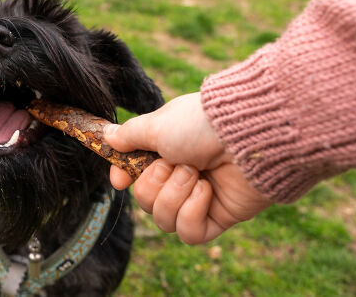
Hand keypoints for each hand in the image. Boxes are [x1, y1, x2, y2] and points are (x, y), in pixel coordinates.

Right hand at [104, 93, 271, 243]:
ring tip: (196, 174)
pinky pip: (190, 233)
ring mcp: (201, 198)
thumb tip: (108, 136)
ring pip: (165, 220)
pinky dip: (192, 212)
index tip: (120, 180)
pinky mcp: (220, 217)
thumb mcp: (156, 125)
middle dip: (156, 183)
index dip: (125, 180)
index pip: (136, 175)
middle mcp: (183, 174)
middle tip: (175, 162)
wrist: (248, 133)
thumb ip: (130, 135)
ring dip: (175, 195)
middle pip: (147, 202)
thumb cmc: (200, 123)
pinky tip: (207, 191)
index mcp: (168, 150)